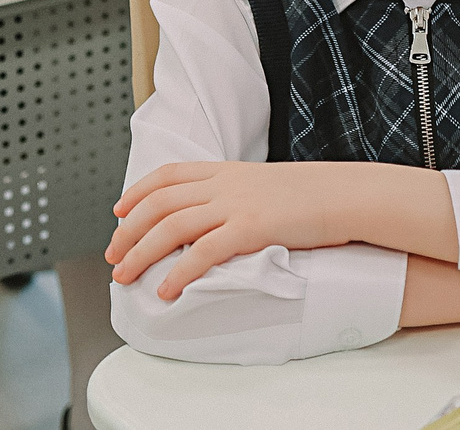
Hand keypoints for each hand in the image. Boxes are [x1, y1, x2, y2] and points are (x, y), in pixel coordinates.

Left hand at [106, 160, 415, 299]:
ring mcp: (237, 203)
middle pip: (160, 202)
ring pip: (172, 226)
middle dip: (129, 230)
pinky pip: (203, 252)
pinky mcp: (251, 228)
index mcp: (227, 170)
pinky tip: (166, 290)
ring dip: (142, 252)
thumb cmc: (313, 196)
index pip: (168, 174)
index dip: (138, 192)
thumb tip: (214, 215)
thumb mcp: (266, 185)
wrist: (346, 195)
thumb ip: (236, 194)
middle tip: (113, 254)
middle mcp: (225, 183)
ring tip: (125, 276)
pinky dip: (179, 272)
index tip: (119, 210)